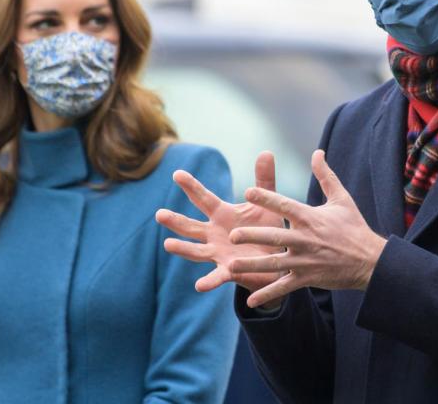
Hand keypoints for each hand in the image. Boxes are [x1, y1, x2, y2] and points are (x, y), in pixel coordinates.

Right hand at [156, 151, 285, 293]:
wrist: (278, 260)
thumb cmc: (268, 230)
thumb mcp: (267, 203)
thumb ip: (264, 180)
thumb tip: (266, 151)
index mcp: (222, 215)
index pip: (203, 198)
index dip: (191, 186)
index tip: (177, 173)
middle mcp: (214, 234)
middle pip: (191, 226)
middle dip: (175, 220)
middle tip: (159, 214)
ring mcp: (218, 253)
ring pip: (196, 250)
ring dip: (182, 248)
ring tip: (168, 244)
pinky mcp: (228, 271)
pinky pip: (216, 277)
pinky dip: (208, 282)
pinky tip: (199, 286)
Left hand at [230, 150, 387, 308]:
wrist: (371, 260)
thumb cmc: (354, 227)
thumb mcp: (342, 199)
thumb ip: (326, 175)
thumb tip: (317, 152)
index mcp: (310, 218)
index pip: (285, 205)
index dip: (267, 198)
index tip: (248, 192)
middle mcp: (305, 239)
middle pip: (275, 236)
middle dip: (253, 236)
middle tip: (232, 235)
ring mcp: (305, 261)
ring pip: (274, 263)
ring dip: (252, 265)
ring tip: (231, 266)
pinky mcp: (307, 278)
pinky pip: (284, 287)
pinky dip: (267, 293)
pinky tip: (250, 300)